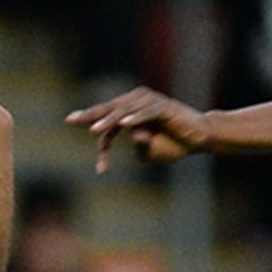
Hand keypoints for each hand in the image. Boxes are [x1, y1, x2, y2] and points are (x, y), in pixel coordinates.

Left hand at [66, 87, 209, 173]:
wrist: (199, 139)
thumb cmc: (174, 144)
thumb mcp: (150, 151)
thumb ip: (140, 146)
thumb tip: (132, 135)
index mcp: (130, 112)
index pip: (108, 123)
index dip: (102, 145)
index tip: (101, 169)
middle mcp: (136, 102)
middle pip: (109, 109)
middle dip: (90, 116)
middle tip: (71, 120)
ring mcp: (149, 102)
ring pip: (124, 110)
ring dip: (109, 120)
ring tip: (94, 129)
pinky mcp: (163, 107)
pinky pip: (146, 112)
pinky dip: (135, 118)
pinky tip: (124, 124)